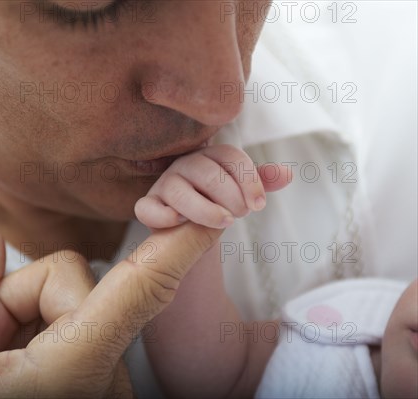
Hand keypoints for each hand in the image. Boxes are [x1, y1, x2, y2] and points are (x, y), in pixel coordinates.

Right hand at [0, 223, 222, 397]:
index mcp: (76, 367)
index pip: (146, 288)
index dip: (181, 242)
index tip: (214, 210)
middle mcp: (102, 369)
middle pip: (64, 280)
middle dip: (12, 298)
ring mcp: (97, 370)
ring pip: (58, 296)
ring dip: (13, 317)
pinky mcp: (88, 366)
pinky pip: (58, 317)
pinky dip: (24, 330)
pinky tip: (2, 365)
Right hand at [134, 144, 291, 229]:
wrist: (191, 228)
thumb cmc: (218, 203)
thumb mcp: (241, 192)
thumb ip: (261, 181)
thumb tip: (288, 175)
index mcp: (210, 157)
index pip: (230, 156)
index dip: (248, 179)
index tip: (260, 205)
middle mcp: (185, 166)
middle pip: (206, 172)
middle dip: (228, 195)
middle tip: (239, 215)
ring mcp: (164, 185)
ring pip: (178, 190)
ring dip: (203, 208)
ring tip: (222, 222)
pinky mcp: (149, 206)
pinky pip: (147, 208)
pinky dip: (162, 216)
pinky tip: (179, 223)